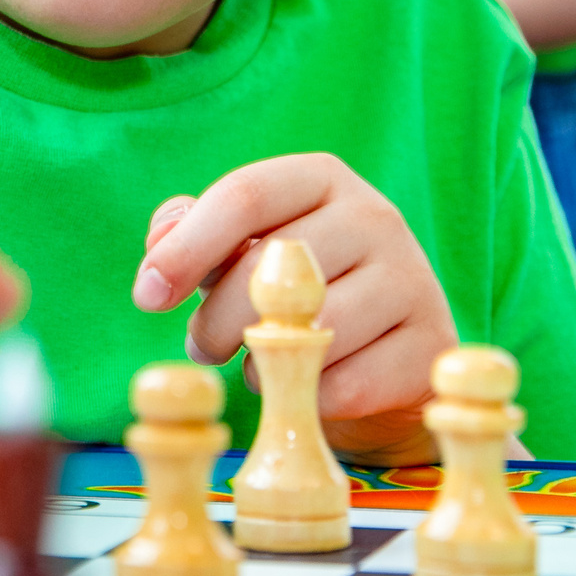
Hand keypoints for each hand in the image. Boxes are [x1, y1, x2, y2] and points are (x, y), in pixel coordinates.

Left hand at [131, 152, 455, 463]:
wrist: (387, 351)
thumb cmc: (297, 290)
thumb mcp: (243, 251)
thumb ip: (192, 235)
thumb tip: (160, 246)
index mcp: (321, 178)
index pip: (244, 196)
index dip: (185, 249)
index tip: (145, 297)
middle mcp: (375, 216)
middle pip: (269, 267)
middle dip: (214, 321)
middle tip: (202, 347)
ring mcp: (412, 279)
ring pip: (309, 330)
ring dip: (259, 363)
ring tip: (254, 364)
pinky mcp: (429, 344)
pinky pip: (344, 384)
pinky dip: (305, 397)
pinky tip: (301, 389)